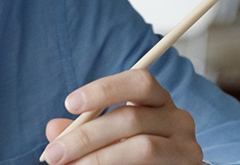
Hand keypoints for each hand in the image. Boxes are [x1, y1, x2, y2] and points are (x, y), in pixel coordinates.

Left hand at [41, 70, 201, 164]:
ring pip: (142, 148)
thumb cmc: (133, 150)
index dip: (104, 89)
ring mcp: (186, 146)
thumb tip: (53, 129)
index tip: (69, 103)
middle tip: (55, 154)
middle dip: (87, 136)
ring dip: (99, 159)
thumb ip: (83, 130)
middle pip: (132, 119)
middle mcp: (178, 118)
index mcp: (157, 100)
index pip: (139, 82)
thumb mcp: (109, 135)